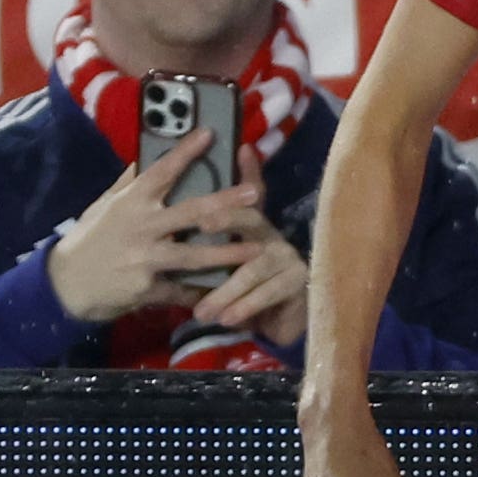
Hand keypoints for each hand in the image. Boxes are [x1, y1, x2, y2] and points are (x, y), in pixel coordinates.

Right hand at [47, 133, 265, 323]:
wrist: (64, 285)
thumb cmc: (91, 239)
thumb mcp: (106, 206)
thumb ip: (130, 184)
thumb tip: (149, 154)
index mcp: (131, 203)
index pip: (160, 172)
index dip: (184, 152)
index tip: (209, 133)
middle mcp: (140, 227)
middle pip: (188, 212)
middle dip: (224, 203)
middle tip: (254, 193)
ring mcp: (143, 259)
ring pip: (192, 255)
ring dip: (227, 253)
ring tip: (258, 249)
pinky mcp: (146, 288)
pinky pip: (181, 290)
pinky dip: (202, 292)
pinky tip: (228, 293)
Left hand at [190, 148, 308, 348]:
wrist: (278, 326)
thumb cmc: (243, 294)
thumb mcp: (220, 269)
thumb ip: (201, 247)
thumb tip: (178, 218)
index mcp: (251, 228)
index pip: (247, 195)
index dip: (247, 171)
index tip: (238, 150)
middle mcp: (271, 236)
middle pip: (251, 218)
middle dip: (227, 217)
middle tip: (201, 224)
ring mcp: (288, 257)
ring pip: (255, 266)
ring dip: (226, 289)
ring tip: (202, 310)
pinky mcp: (299, 281)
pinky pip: (270, 291)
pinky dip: (246, 306)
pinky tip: (227, 319)